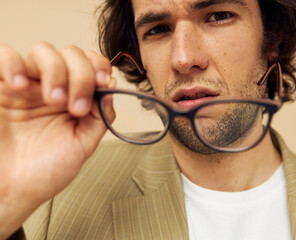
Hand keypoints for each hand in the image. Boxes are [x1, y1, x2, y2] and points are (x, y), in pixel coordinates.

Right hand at [0, 42, 111, 238]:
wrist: (12, 190)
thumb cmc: (45, 171)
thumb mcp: (82, 145)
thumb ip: (100, 116)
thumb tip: (111, 87)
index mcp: (73, 99)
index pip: (90, 65)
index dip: (99, 67)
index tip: (102, 83)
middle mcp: (51, 88)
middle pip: (71, 54)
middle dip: (81, 75)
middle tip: (75, 105)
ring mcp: (26, 86)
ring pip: (43, 51)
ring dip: (55, 71)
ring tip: (52, 100)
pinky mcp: (0, 88)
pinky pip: (4, 56)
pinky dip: (14, 63)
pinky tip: (21, 86)